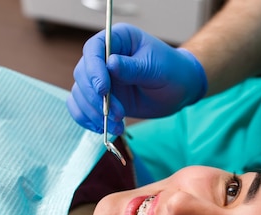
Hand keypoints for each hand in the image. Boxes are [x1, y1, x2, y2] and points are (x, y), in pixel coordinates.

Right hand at [66, 23, 207, 134]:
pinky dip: (88, 119)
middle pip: (83, 74)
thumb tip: (110, 64)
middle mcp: (104, 57)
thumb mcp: (156, 68)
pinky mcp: (102, 97)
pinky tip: (104, 128)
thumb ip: (133, 67)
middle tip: (117, 114)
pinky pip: (83, 107)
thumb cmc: (172, 71)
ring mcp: (101, 78)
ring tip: (117, 125)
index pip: (94, 50)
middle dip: (95, 98)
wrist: (180, 89)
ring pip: (81, 94)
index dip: (94, 70)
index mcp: (118, 39)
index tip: (103, 90)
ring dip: (94, 112)